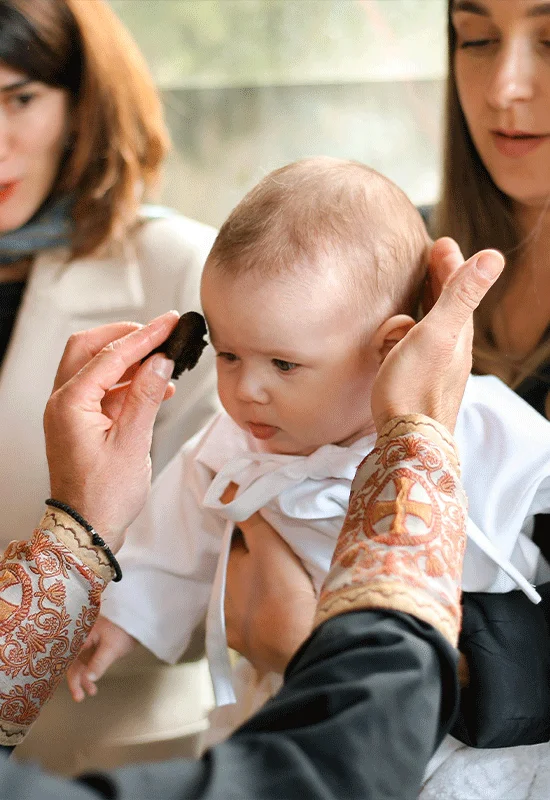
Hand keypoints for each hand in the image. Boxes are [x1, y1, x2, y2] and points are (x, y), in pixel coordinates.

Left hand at [44, 311, 178, 552]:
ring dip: (128, 361)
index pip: (110, 356)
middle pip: (89, 349)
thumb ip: (147, 396)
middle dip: (125, 337)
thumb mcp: (132, 442)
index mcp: (70, 404)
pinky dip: (127, 383)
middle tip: (158, 333)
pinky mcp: (81, 424)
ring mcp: (70, 413)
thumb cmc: (103, 496)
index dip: (144, 337)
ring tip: (164, 362)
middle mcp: (63, 403)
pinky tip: (155, 389)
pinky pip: (103, 391)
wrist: (87, 530)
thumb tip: (160, 362)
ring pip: (96, 368)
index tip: (168, 323)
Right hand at [66, 616, 136, 701]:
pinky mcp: (92, 648)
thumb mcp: (111, 648)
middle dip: (75, 680)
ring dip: (82, 679)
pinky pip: (86, 663)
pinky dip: (89, 674)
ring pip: (79, 664)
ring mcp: (86, 644)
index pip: (68, 655)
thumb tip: (89, 678)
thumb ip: (99, 663)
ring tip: (88, 693)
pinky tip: (92, 686)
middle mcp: (81, 639)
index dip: (66, 670)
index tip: (69, 685)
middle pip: (72, 662)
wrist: (137, 621)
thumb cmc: (123, 630)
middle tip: (79, 697)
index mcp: (81, 634)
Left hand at [224, 487, 316, 674]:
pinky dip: (267, 623)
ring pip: (249, 604)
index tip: (271, 534)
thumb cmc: (282, 590)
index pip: (237, 549)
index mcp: (226, 575)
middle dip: (254, 569)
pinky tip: (282, 618)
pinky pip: (259, 630)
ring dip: (260, 596)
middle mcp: (224, 606)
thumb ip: (247, 515)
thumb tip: (224, 487)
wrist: (300, 645)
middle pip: (242, 577)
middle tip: (280, 561)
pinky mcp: (254, 653)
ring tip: (284, 590)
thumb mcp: (268, 543)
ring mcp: (238, 633)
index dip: (252, 539)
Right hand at [371, 238, 504, 432]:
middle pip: (442, 305)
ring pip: (421, 328)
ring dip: (413, 312)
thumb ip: (462, 295)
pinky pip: (404, 350)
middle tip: (432, 257)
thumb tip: (494, 256)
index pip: (456, 288)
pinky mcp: (411, 379)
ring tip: (406, 299)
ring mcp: (430, 365)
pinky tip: (387, 343)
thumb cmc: (417, 385)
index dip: (449, 264)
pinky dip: (397, 340)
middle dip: (435, 281)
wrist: (407, 438)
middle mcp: (448, 347)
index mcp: (457, 332)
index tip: (441, 242)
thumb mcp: (439, 333)